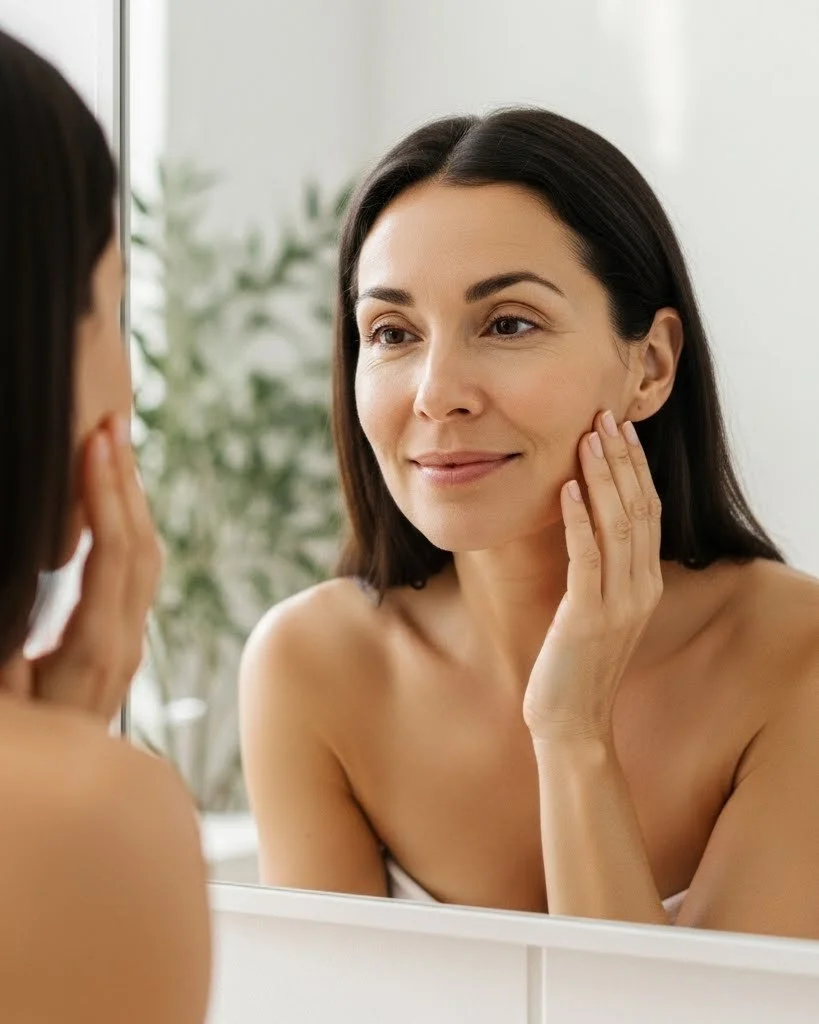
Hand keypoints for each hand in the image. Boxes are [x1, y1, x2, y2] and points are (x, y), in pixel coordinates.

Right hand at [30, 418, 163, 722]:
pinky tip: (110, 503)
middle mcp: (123, 643)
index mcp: (93, 650)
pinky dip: (125, 527)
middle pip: (141, 546)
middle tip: (111, 423)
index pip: (115, 554)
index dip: (107, 493)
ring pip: (145, 557)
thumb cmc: (22, 752)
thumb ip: (8, 634)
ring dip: (130, 499)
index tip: (95, 441)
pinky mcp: (120, 646)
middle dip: (126, 481)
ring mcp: (127, 645)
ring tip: (112, 447)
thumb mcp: (2, 696)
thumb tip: (21, 580)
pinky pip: (135, 573)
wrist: (57, 804)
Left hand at [522, 410, 662, 741]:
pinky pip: (587, 558)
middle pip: (638, 510)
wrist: (572, 722)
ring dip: (601, 478)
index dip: (635, 469)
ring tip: (587, 439)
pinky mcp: (589, 617)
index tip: (620, 431)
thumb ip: (602, 573)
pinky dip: (577, 520)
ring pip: (617, 526)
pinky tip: (565, 489)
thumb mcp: (597, 611)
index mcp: (645, 584)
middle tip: (604, 417)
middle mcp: (640, 589)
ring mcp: (618, 604)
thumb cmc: (576, 665)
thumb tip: (587, 526)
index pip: (647, 513)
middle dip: (620, 460)